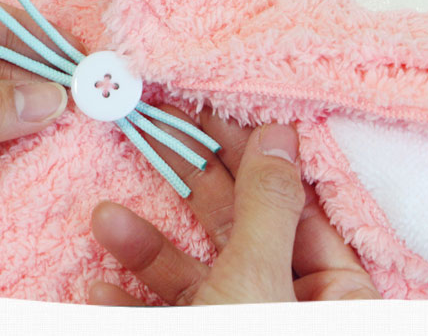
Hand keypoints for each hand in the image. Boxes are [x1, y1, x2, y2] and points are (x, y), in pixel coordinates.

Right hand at [87, 107, 380, 304]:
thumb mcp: (257, 282)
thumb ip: (267, 207)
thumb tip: (281, 134)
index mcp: (331, 296)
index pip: (296, 207)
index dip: (256, 157)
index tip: (217, 112)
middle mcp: (284, 305)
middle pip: (235, 230)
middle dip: (189, 189)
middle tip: (157, 133)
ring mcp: (235, 321)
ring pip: (190, 273)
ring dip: (143, 249)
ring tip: (103, 218)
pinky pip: (161, 310)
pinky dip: (128, 298)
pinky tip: (96, 288)